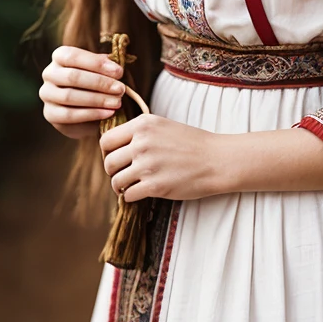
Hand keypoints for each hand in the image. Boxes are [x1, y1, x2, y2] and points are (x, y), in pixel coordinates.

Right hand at [39, 45, 125, 138]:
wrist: (86, 112)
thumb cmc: (94, 84)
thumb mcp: (100, 71)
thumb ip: (105, 66)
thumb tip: (115, 65)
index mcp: (60, 56)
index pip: (73, 56)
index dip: (96, 64)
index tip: (119, 72)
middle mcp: (49, 73)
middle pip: (72, 76)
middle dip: (100, 83)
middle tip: (121, 89)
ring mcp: (47, 94)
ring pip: (70, 96)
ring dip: (97, 99)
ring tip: (117, 102)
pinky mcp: (50, 114)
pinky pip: (69, 115)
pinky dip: (91, 114)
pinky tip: (108, 113)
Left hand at [99, 113, 219, 202]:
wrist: (216, 160)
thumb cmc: (191, 143)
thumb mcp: (162, 125)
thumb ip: (139, 132)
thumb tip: (113, 146)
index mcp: (142, 125)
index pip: (106, 140)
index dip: (108, 152)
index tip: (117, 158)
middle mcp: (142, 142)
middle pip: (109, 162)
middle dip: (113, 171)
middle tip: (123, 175)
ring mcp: (147, 165)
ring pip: (116, 181)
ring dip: (121, 186)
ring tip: (131, 185)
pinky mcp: (154, 186)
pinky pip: (128, 195)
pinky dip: (130, 197)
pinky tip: (140, 193)